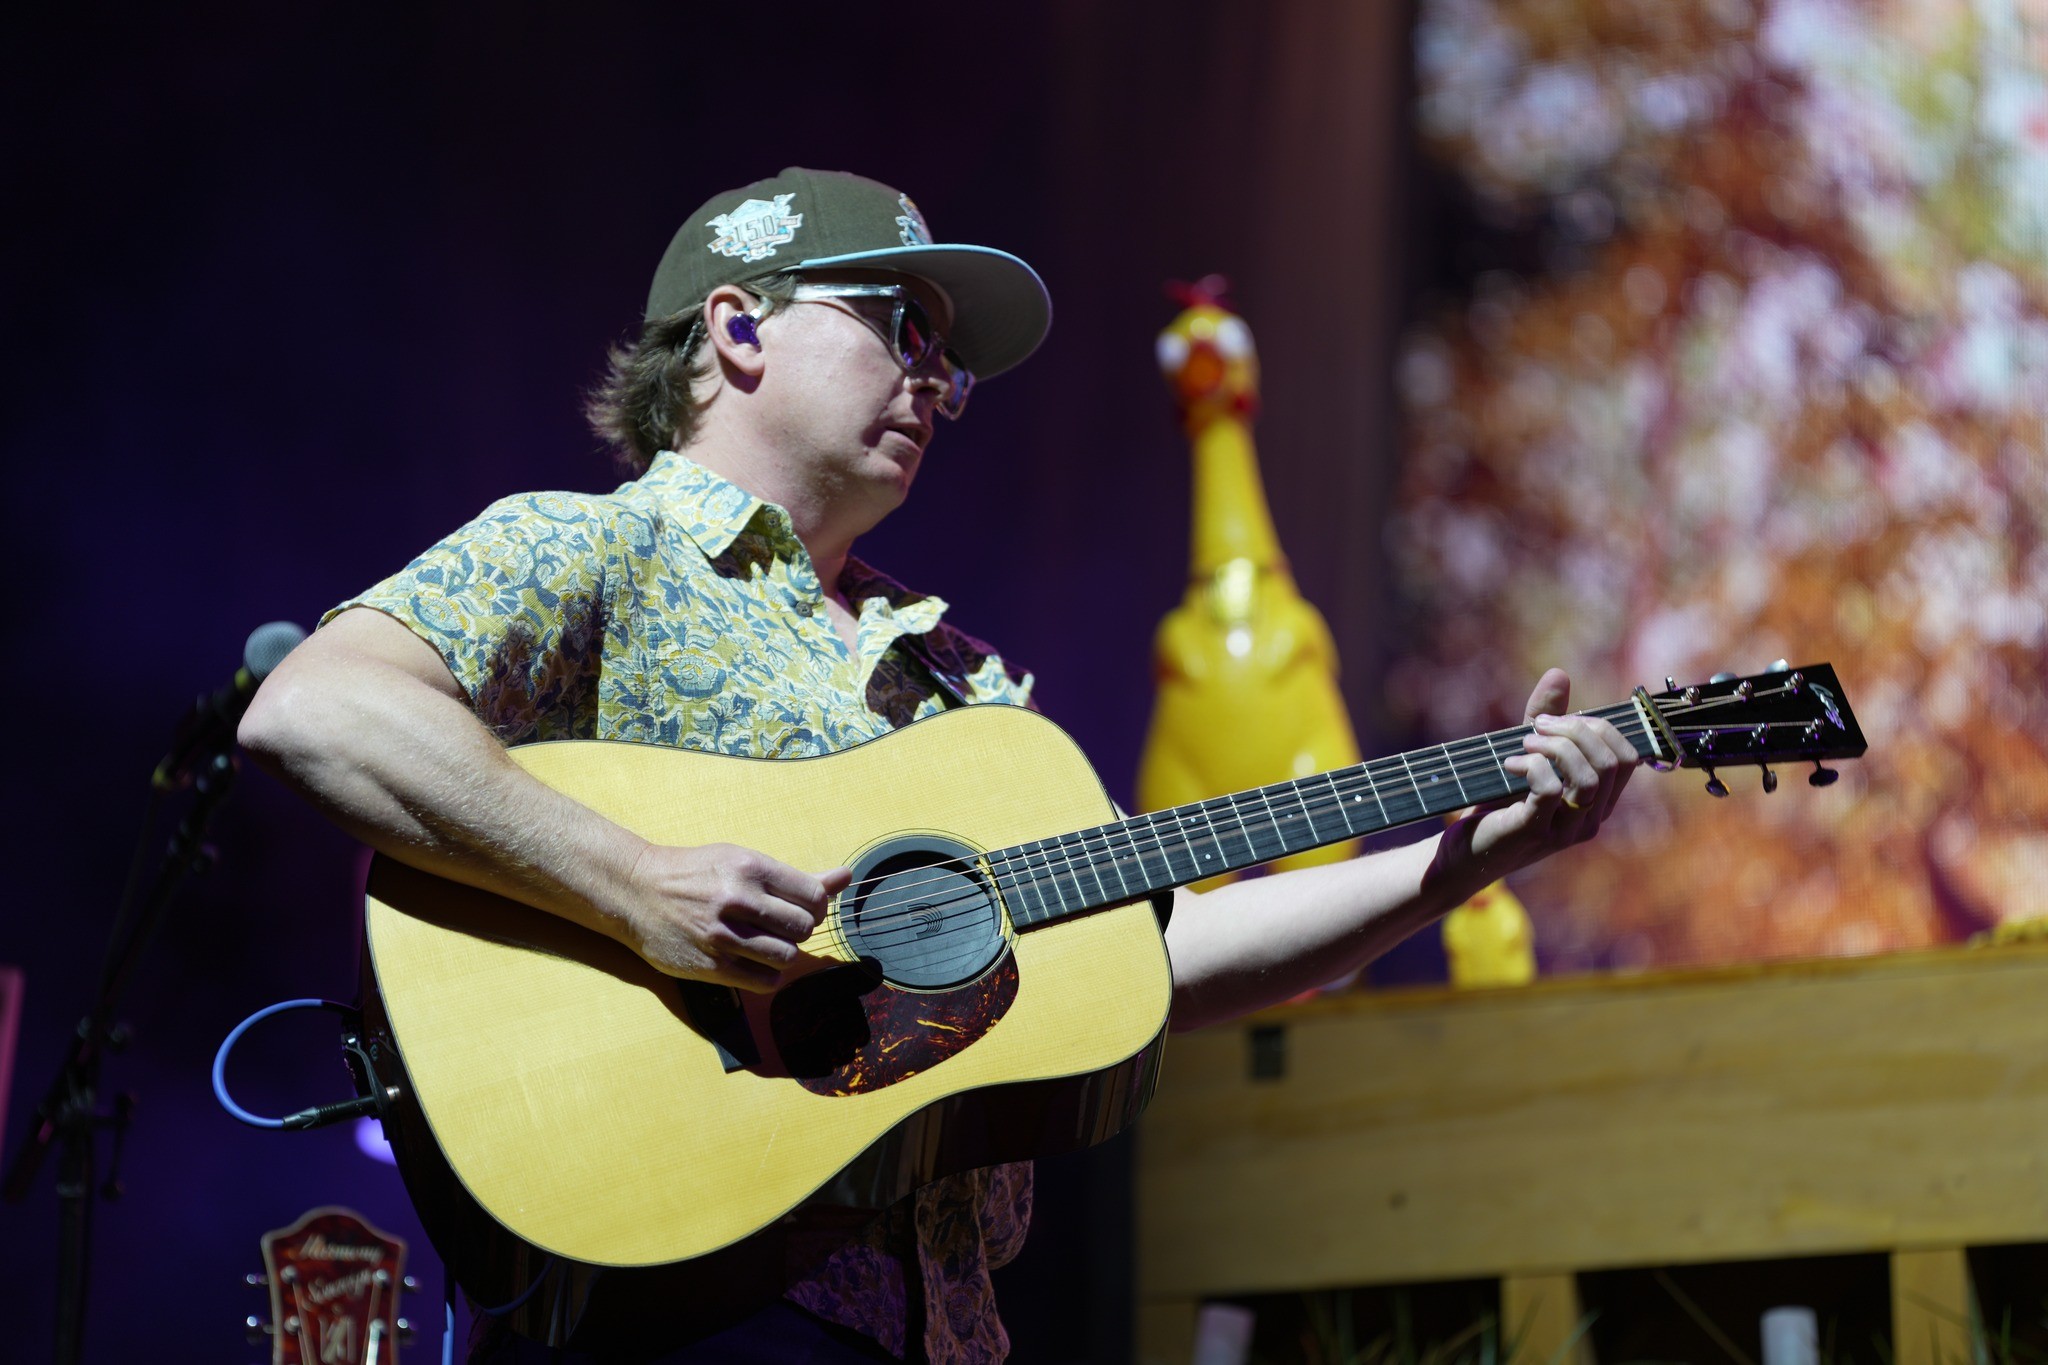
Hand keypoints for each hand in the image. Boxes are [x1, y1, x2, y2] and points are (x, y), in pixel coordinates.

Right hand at [618, 842, 853, 990]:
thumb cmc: (697, 874)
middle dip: (800, 931)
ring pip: (787, 956)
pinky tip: (755, 963)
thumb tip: (846, 877)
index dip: (816, 908)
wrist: (637, 891)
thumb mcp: (743, 861)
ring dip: (784, 954)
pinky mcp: (710, 966)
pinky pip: (764, 981)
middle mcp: (737, 899)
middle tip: (782, 928)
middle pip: (803, 928)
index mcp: (750, 868)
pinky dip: (769, 975)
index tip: (801, 909)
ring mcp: (722, 935)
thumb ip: (796, 877)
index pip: (814, 897)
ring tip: (767, 944)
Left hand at [1445, 668, 1637, 883]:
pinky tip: (1510, 764)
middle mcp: (1590, 819)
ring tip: (1524, 743)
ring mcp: (1564, 830)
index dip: (1599, 729)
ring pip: (1589, 778)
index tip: (1557, 721)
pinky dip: (1532, 765)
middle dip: (1576, 731)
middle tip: (1534, 727)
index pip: (1628, 757)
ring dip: (1557, 748)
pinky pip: (1551, 790)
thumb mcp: (1526, 755)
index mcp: (1597, 801)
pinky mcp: (1533, 832)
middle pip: (1613, 762)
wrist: (1463, 852)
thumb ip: (1545, 718)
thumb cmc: (1497, 804)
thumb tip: (1559, 673)